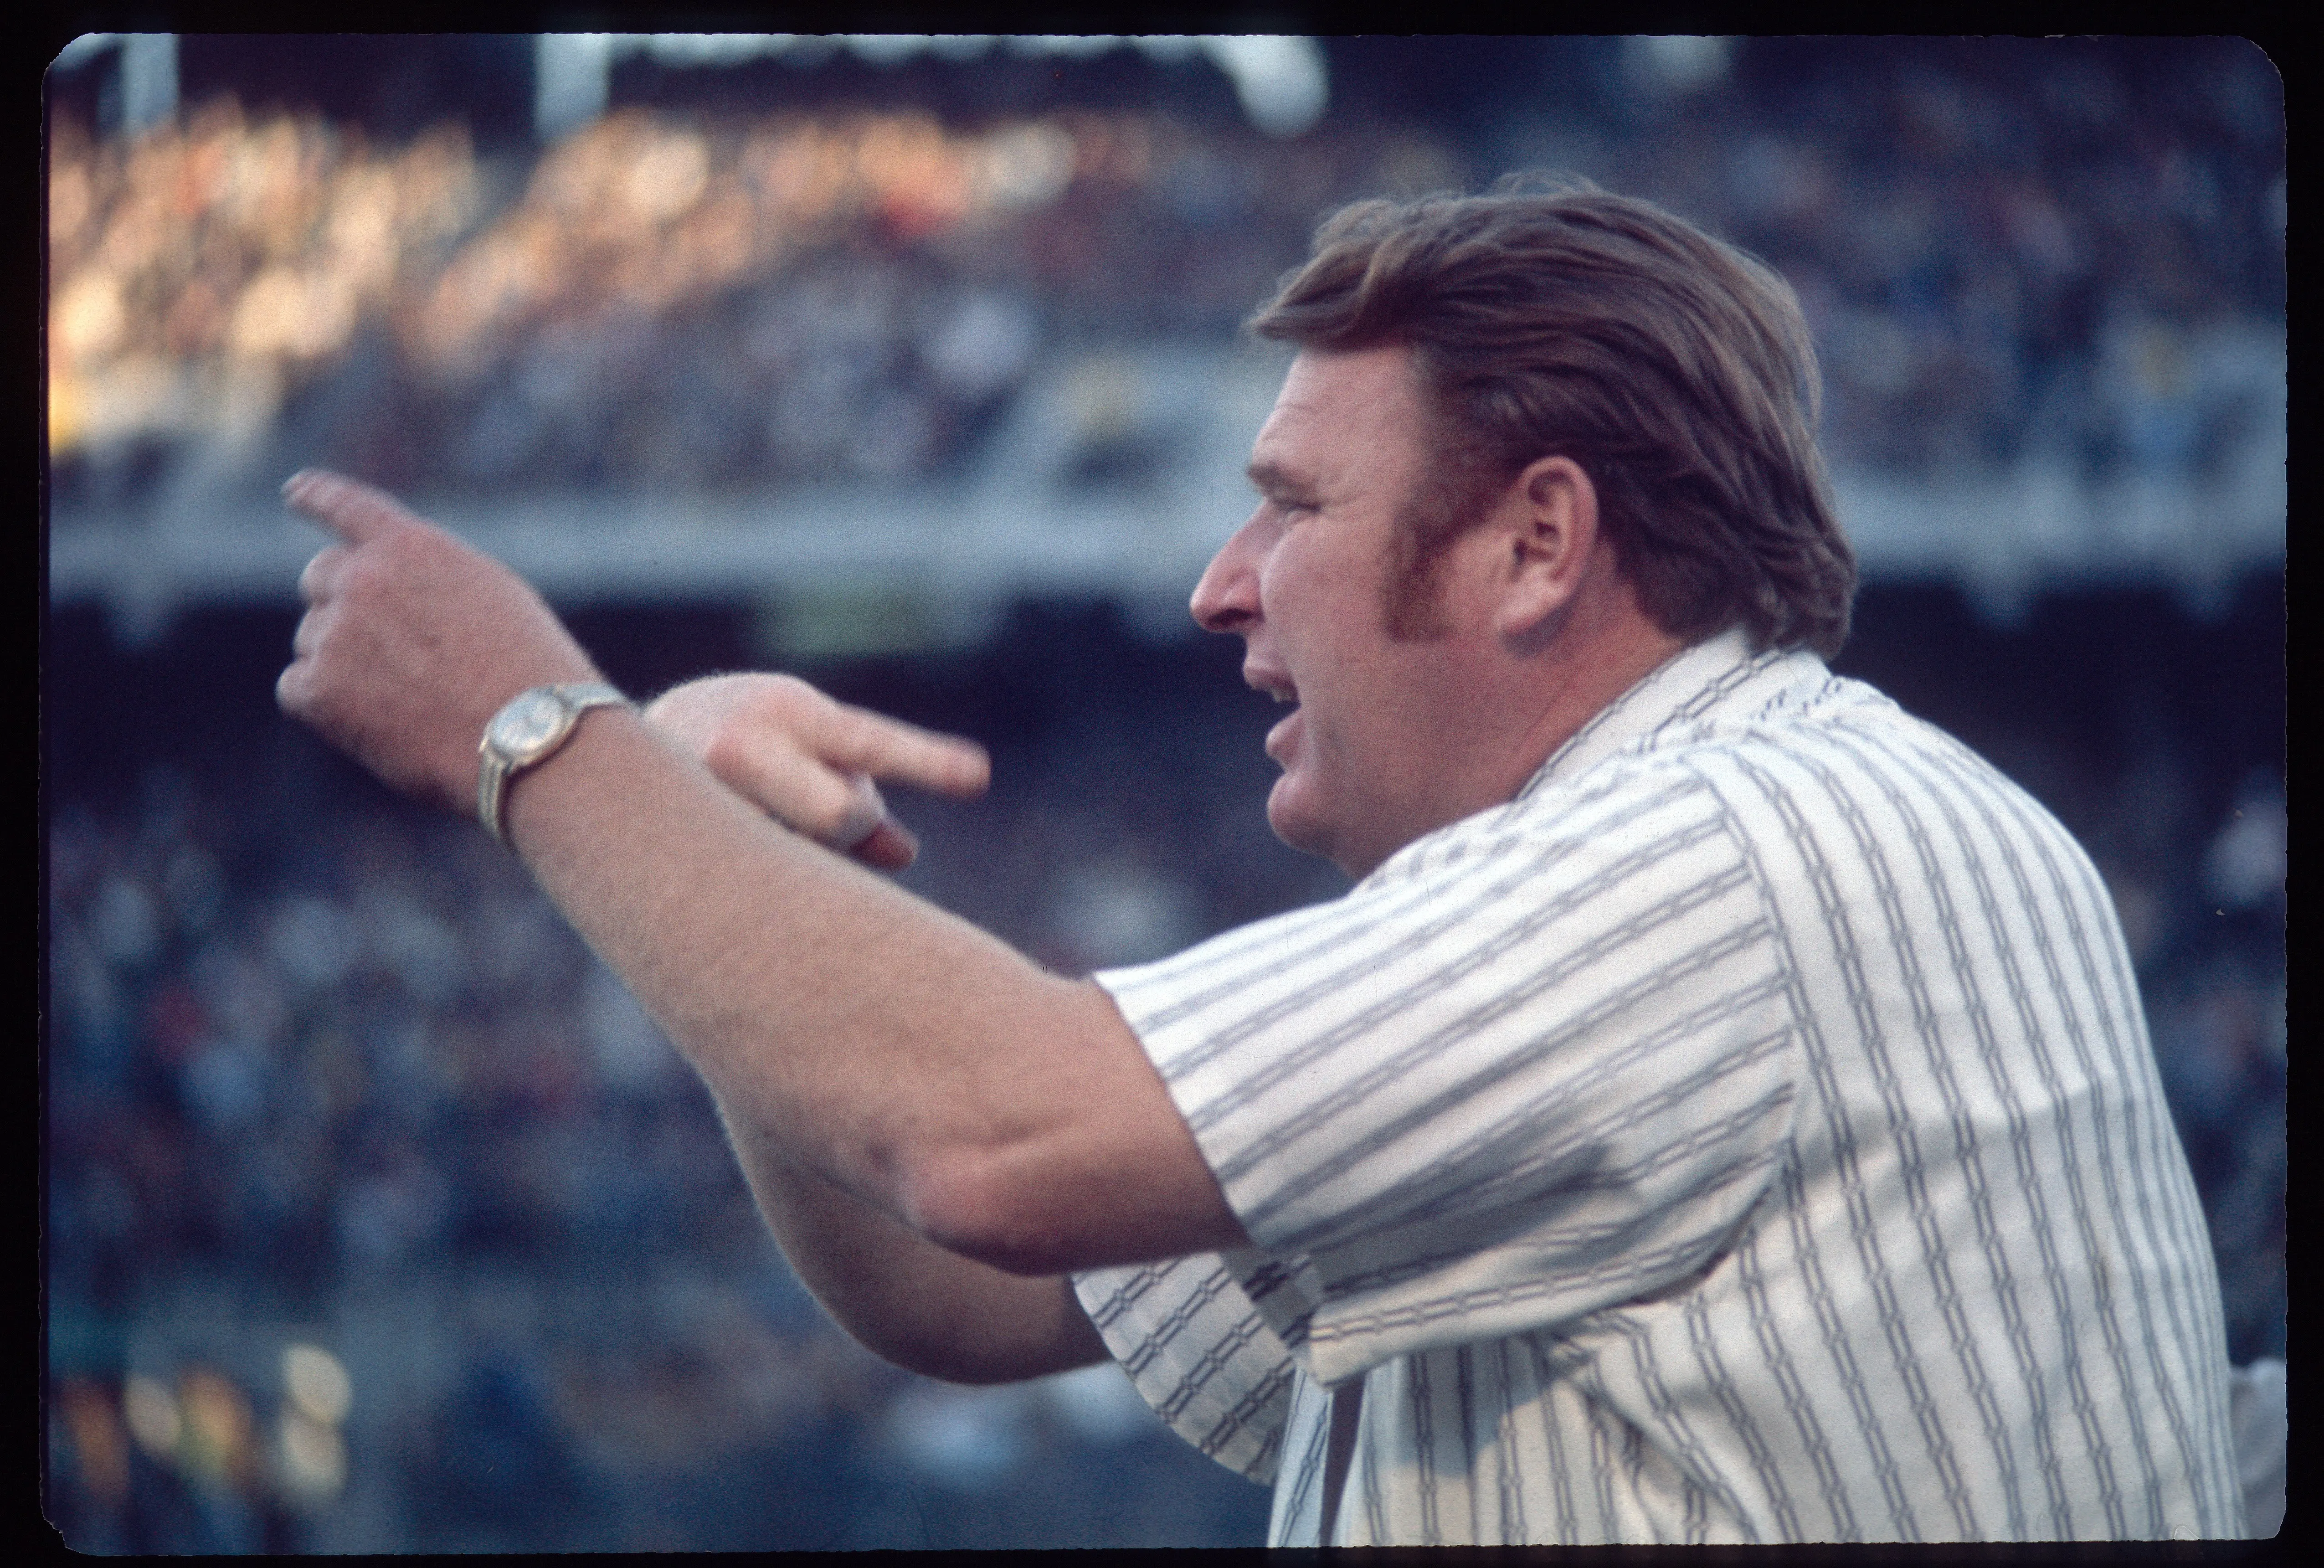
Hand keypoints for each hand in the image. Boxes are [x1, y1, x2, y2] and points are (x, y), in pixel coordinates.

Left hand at [275, 469, 601, 814]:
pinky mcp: (318, 689)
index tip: (296, 490)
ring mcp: (336, 632)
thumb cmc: (529, 675)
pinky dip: (326, 704)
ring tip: (405, 698)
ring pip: (313, 637)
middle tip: (383, 648)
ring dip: (343, 660)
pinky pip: (297, 687)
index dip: (318, 495)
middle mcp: (365, 578)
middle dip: (342, 603)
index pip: (350, 505)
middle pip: (320, 577)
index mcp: (412, 547)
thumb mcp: (492, 596)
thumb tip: (392, 594)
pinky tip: (375, 722)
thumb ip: (431, 578)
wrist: (527, 738)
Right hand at [644, 673, 989, 870]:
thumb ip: (861, 793)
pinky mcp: (677, 842)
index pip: (869, 743)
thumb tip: (904, 856)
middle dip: (848, 822)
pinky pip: (754, 885)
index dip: (927, 761)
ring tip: (762, 822)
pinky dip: (764, 880)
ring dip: (800, 852)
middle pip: (841, 817)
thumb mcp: (810, 744)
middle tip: (828, 816)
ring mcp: (703, 798)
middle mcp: (742, 749)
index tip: (979, 775)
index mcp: (790, 714)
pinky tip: (738, 857)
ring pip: (798, 861)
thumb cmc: (745, 742)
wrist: (612, 741)